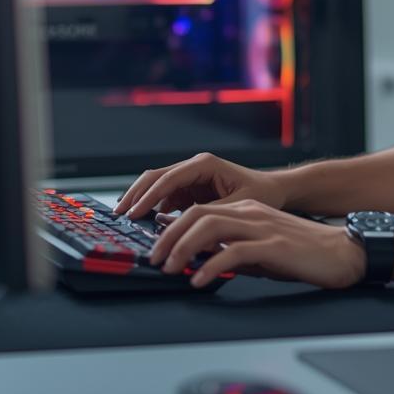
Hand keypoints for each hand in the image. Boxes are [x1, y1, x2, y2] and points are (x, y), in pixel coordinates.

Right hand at [112, 152, 288, 218]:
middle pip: (155, 177)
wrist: (273, 191)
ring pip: (156, 186)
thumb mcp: (238, 206)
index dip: (149, 196)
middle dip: (135, 195)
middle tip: (119, 214)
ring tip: (124, 219)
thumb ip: (212, 215)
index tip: (134, 212)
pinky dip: (153, 209)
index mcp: (204, 164)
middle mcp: (194, 167)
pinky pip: (165, 198)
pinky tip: (144, 223)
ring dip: (140, 201)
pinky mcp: (189, 190)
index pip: (169, 178)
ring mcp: (190, 178)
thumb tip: (188, 228)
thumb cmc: (261, 194)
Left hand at [148, 199, 365, 289]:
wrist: (345, 252)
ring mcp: (262, 227)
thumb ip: (234, 251)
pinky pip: (234, 252)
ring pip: (209, 227)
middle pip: (197, 214)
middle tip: (154, 258)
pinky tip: (199, 279)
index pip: (198, 210)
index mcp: (246, 210)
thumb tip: (202, 262)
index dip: (172, 226)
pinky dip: (211, 265)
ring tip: (170, 268)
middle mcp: (251, 213)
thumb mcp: (262, 250)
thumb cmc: (305, 253)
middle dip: (169, 235)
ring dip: (183, 247)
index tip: (156, 246)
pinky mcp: (274, 245)